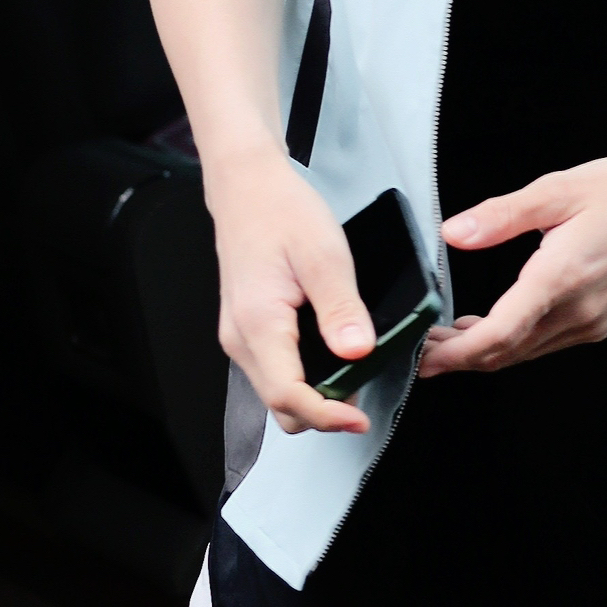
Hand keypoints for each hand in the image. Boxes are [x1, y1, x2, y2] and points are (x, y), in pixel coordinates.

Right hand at [206, 148, 375, 433]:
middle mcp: (241, 338)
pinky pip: (276, 370)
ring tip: (355, 374)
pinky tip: (333, 356)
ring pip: (276, 392)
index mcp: (258, 323)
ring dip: (314, 395)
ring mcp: (241, 336)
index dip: (327, 415)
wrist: (247, 187)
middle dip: (323, 411)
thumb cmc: (281, 211)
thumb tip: (359, 353)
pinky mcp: (248, 329)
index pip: (289, 395)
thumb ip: (341, 308)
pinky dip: (304, 376)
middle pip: (281, 405)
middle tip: (365, 395)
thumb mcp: (324, 254)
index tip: (360, 419)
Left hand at [417, 148, 606, 376]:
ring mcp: (594, 321)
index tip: (423, 356)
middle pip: (506, 354)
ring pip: (526, 353)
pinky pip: (548, 343)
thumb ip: (502, 215)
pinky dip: (515, 342)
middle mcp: (579, 311)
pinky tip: (497, 323)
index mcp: (562, 277)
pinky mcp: (602, 320)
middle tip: (422, 347)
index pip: (498, 335)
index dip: (454, 353)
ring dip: (485, 351)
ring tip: (450, 335)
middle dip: (459, 357)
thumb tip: (455, 233)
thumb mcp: (560, 189)